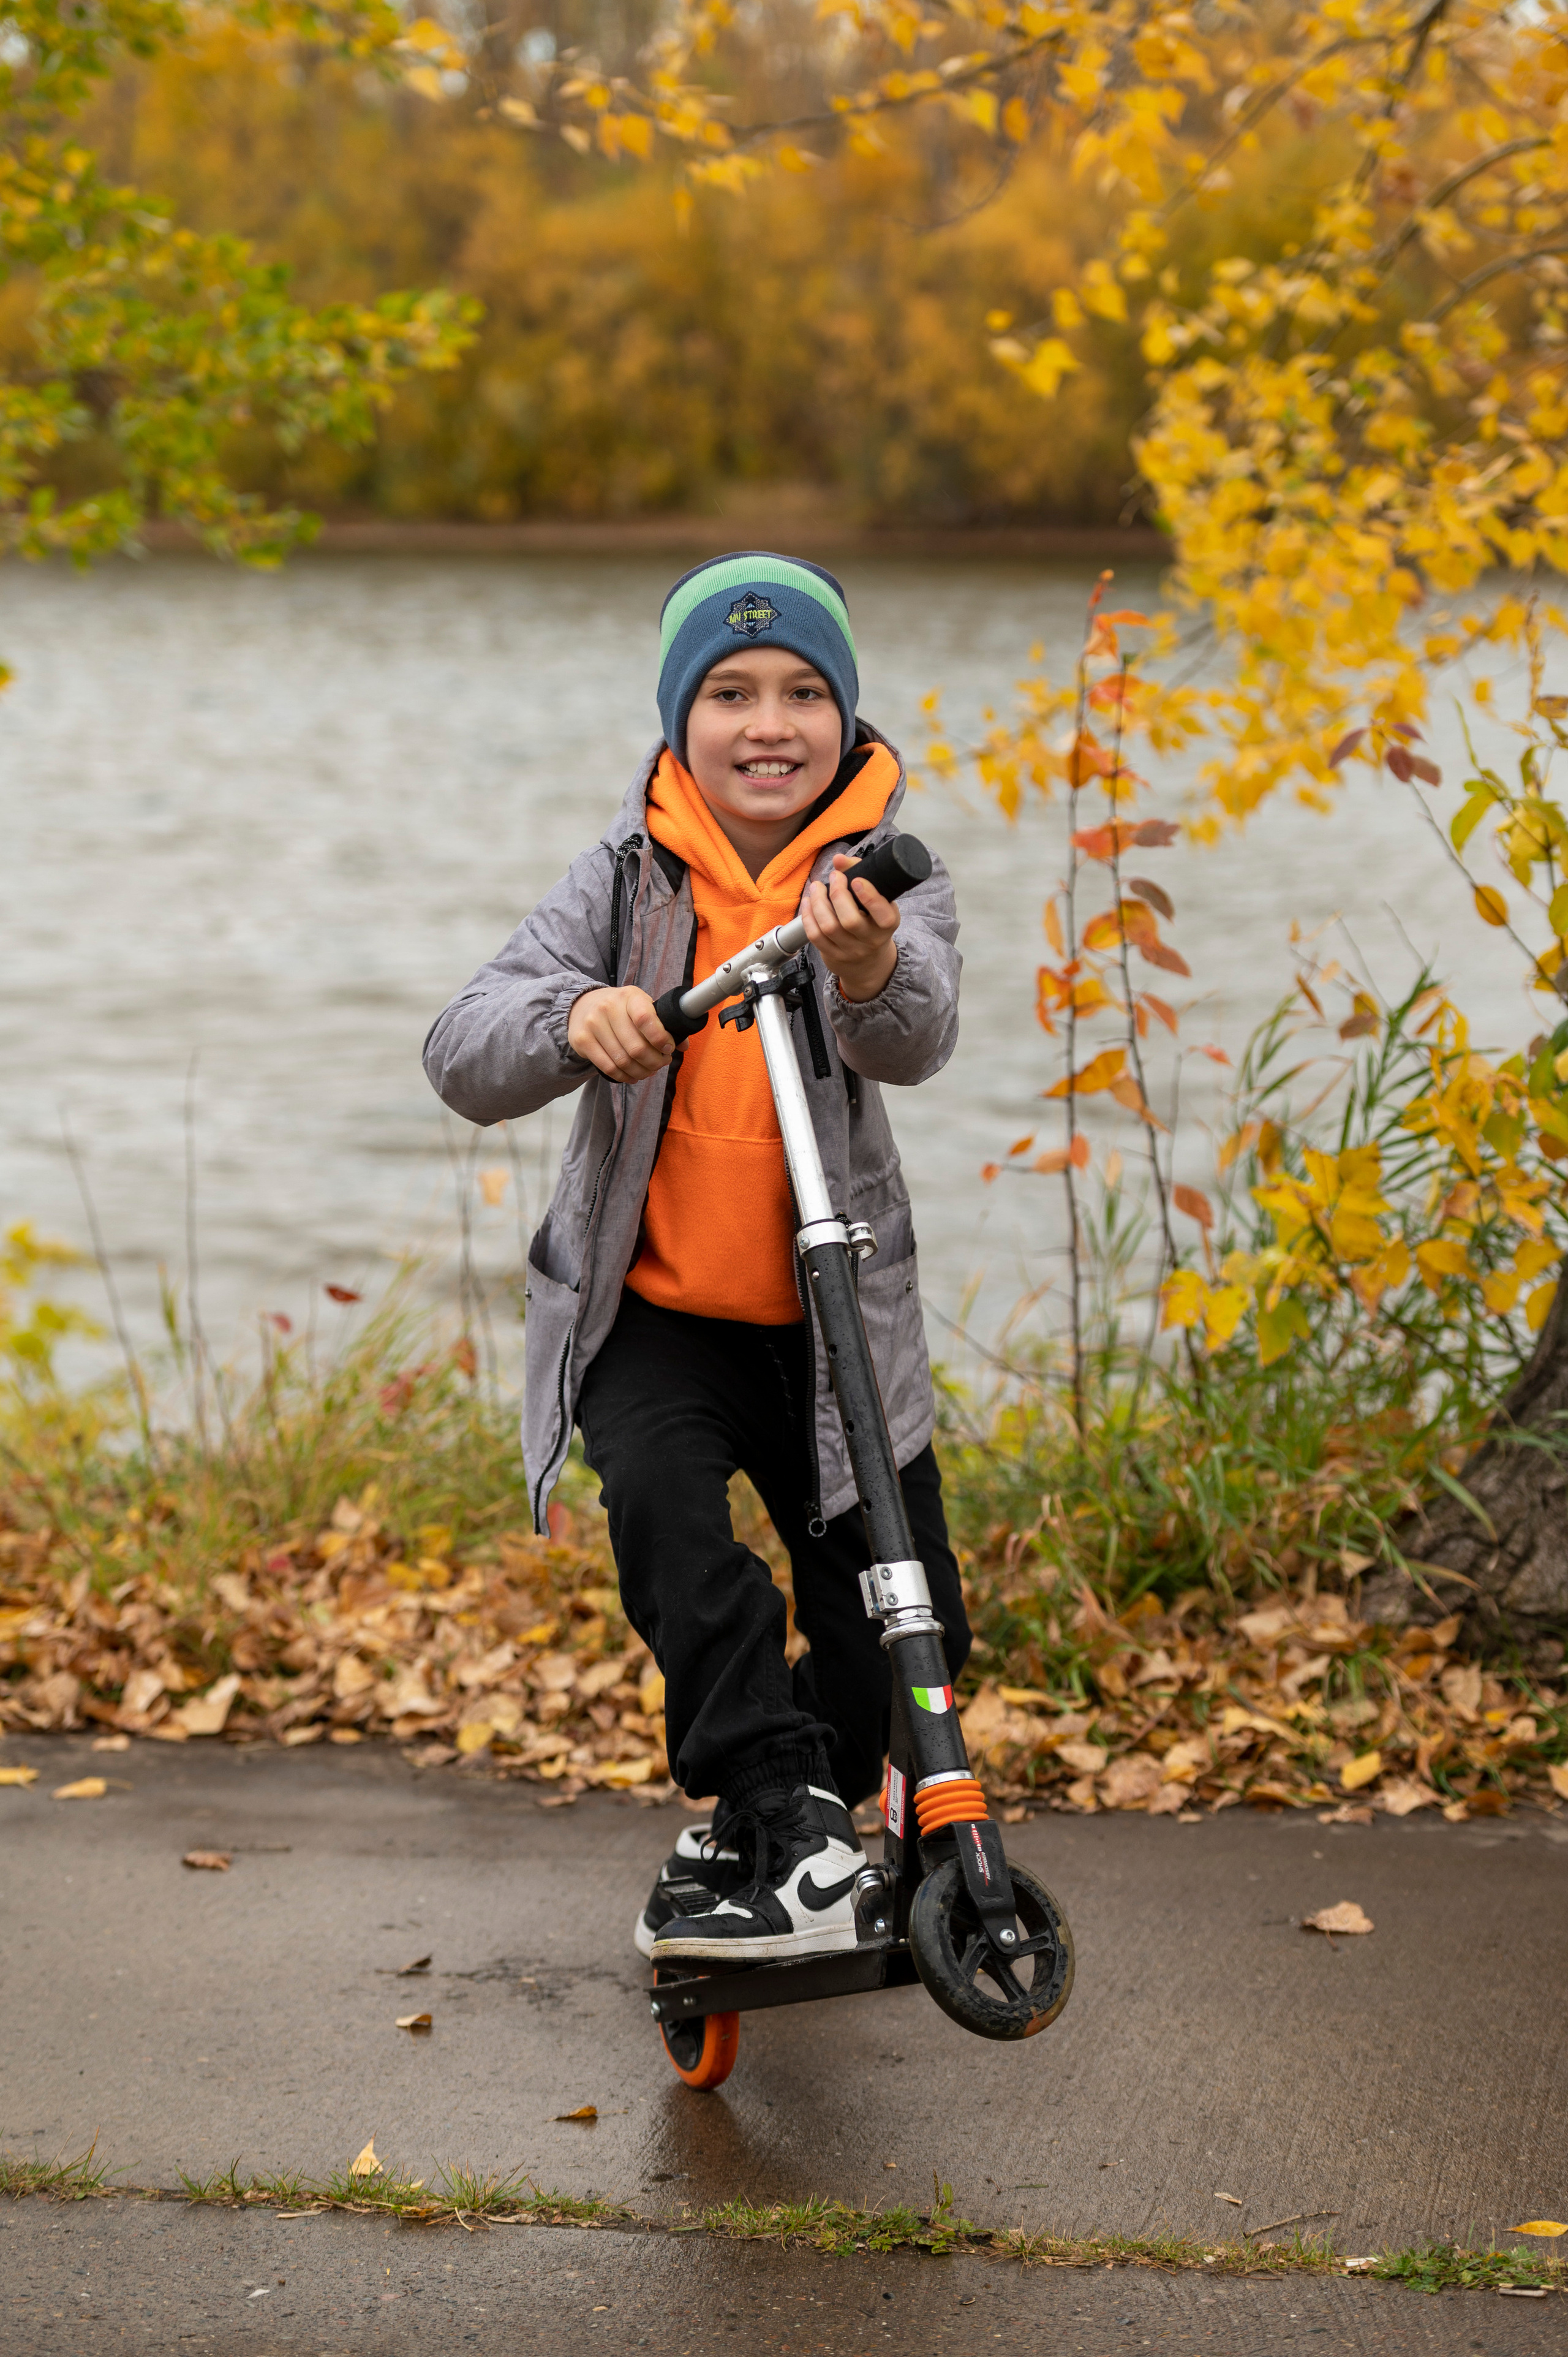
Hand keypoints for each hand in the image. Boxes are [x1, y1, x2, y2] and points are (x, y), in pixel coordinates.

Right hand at [567, 986, 674, 1081]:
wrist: (582, 1005)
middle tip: (661, 1064)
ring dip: (641, 1071)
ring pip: (623, 1060)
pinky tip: (633, 1076)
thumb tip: (683, 1046)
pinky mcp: (583, 1040)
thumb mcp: (641, 1005)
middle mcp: (609, 1008)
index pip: (646, 1019)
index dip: (660, 1039)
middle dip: (654, 1061)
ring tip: (649, 1071)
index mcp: (629, 996)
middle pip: (636, 1047)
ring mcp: (593, 1024)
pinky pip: (608, 1067)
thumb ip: (663, 1023)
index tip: (668, 1049)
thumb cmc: (619, 1009)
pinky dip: (624, 1076)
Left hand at [800, 854, 899, 1002]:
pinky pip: (815, 936)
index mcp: (887, 925)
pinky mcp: (832, 955)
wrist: (868, 961)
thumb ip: (859, 873)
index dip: (870, 897)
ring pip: (829, 927)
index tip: (856, 880)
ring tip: (816, 887)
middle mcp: (870, 940)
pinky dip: (808, 916)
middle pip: (850, 920)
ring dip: (818, 902)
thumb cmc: (871, 920)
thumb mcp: (876, 900)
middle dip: (837, 894)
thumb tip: (838, 859)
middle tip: (834, 877)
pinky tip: (808, 902)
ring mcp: (850, 950)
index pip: (883, 915)